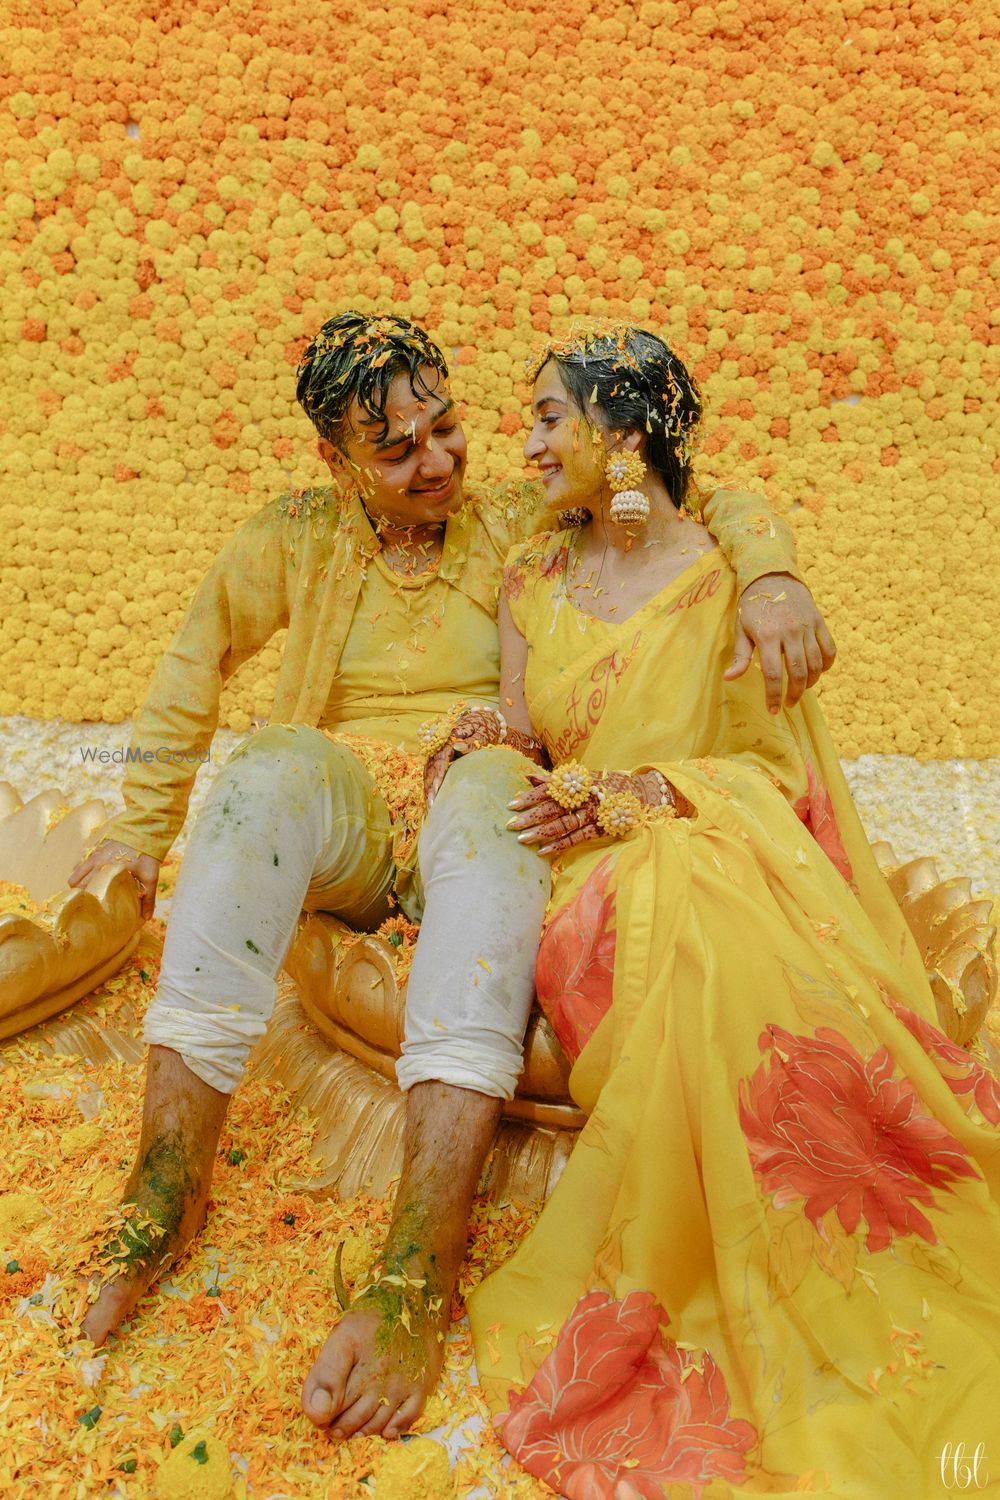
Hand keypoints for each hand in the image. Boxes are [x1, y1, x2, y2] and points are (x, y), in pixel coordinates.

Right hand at [68, 839, 160, 920]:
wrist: (147, 828)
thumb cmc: (148, 853)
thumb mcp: (150, 877)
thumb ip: (148, 898)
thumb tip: (146, 918)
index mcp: (106, 870)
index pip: (85, 888)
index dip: (81, 900)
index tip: (82, 911)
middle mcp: (96, 861)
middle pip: (75, 881)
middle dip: (77, 894)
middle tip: (82, 905)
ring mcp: (95, 853)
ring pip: (76, 871)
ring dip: (77, 882)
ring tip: (84, 893)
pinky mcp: (97, 848)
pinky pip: (82, 861)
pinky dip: (81, 871)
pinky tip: (90, 877)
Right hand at [423, 708, 504, 806]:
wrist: (482, 720)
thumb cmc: (484, 728)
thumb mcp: (481, 734)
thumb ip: (470, 742)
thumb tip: (456, 746)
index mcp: (450, 738)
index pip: (440, 758)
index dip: (437, 774)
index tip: (437, 788)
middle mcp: (441, 744)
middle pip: (431, 766)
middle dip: (430, 785)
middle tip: (432, 803)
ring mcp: (439, 750)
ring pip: (428, 770)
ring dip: (428, 787)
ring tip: (430, 805)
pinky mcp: (440, 756)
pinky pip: (431, 771)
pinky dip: (430, 784)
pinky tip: (430, 797)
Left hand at [507, 769, 662, 855]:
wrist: (641, 793)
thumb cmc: (604, 786)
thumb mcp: (582, 778)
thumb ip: (555, 780)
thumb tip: (528, 777)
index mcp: (577, 782)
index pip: (550, 788)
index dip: (530, 796)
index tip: (511, 804)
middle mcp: (584, 796)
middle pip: (553, 807)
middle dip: (531, 816)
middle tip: (511, 825)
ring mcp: (594, 813)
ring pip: (563, 823)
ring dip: (541, 832)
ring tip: (522, 839)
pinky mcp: (602, 828)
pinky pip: (578, 838)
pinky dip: (560, 845)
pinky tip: (543, 851)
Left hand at [725, 573, 836, 712]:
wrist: (772, 576)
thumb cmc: (753, 606)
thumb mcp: (741, 629)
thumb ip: (740, 656)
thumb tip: (729, 678)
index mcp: (768, 636)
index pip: (774, 674)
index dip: (774, 695)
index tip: (773, 709)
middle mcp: (790, 632)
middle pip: (798, 673)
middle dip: (794, 694)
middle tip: (788, 704)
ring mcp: (807, 627)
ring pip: (816, 664)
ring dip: (810, 682)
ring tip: (801, 690)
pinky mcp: (819, 622)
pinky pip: (829, 649)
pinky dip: (827, 665)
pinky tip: (818, 672)